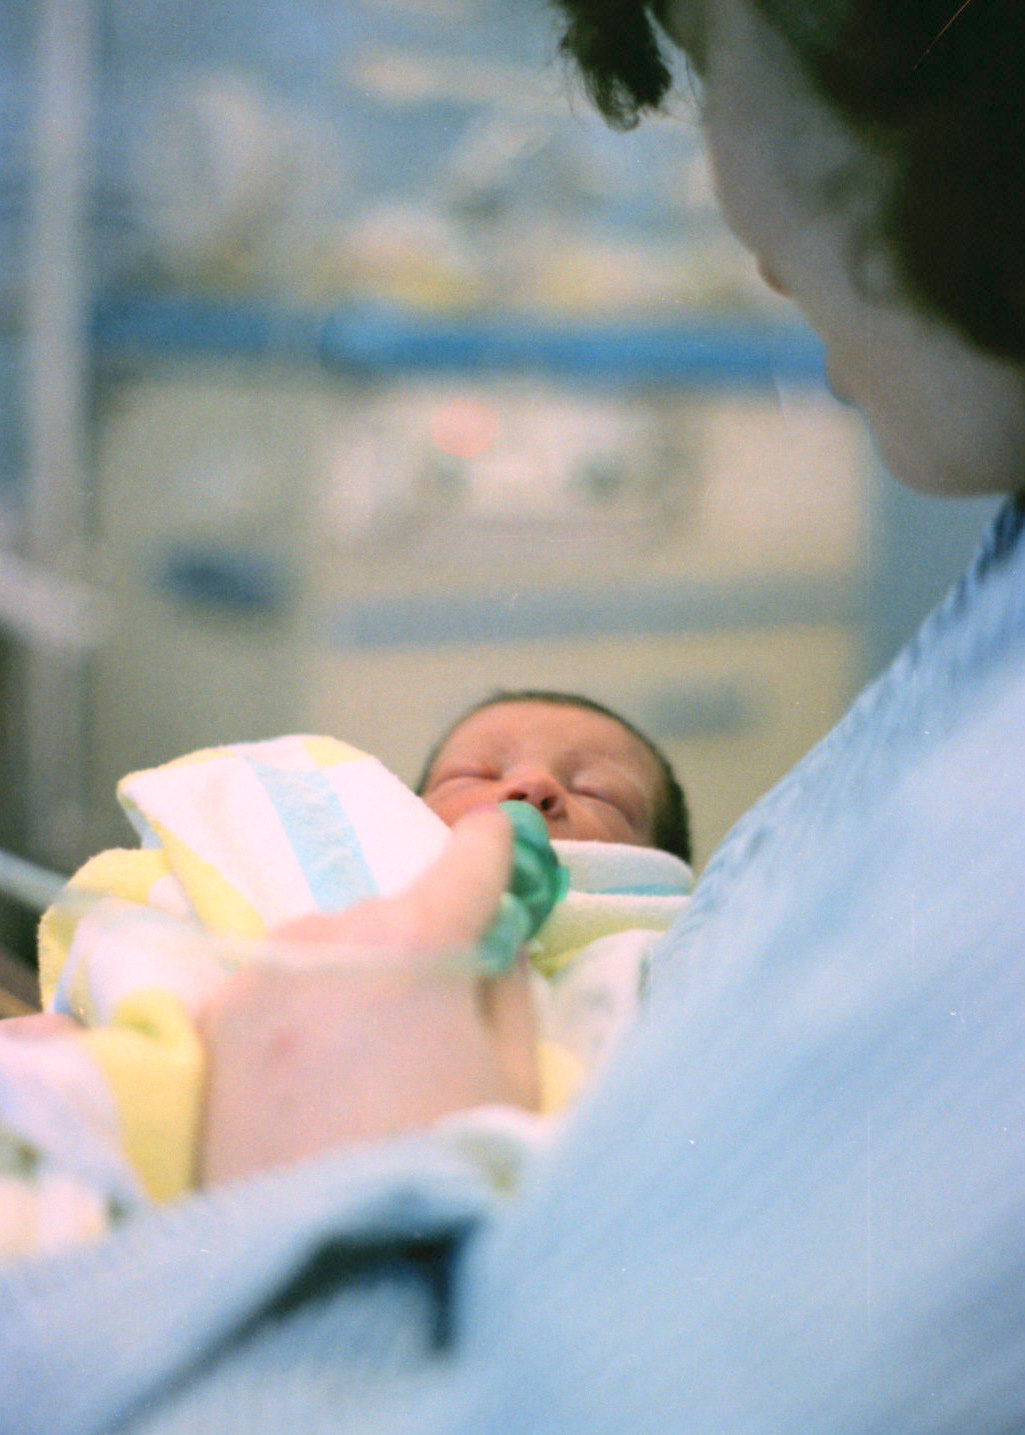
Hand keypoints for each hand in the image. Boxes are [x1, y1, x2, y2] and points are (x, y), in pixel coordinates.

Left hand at [197, 808, 537, 1185]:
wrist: (324, 1266)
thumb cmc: (440, 1165)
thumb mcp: (512, 1078)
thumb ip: (509, 984)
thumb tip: (497, 935)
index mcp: (418, 936)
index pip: (471, 854)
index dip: (497, 849)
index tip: (506, 843)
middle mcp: (328, 930)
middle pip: (394, 910)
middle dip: (420, 945)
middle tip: (432, 1025)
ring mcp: (260, 972)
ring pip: (329, 945)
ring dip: (353, 974)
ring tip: (362, 1068)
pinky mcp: (210, 1020)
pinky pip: (276, 987)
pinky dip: (299, 1011)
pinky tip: (309, 1083)